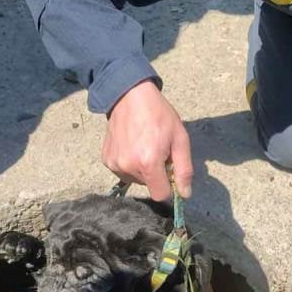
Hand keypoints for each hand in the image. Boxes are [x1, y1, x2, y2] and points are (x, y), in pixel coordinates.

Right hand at [103, 80, 192, 201]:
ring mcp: (115, 164)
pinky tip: (132, 146)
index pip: (161, 195)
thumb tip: (185, 194)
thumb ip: (184, 170)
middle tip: (157, 151)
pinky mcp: (106, 160)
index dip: (169, 186)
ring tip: (144, 146)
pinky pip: (122, 172)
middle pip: (148, 186)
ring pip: (135, 180)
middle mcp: (128, 167)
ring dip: (142, 170)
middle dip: (156, 174)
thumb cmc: (159, 115)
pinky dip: (130, 164)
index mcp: (148, 163)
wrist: (130, 96)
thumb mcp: (180, 139)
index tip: (170, 171)